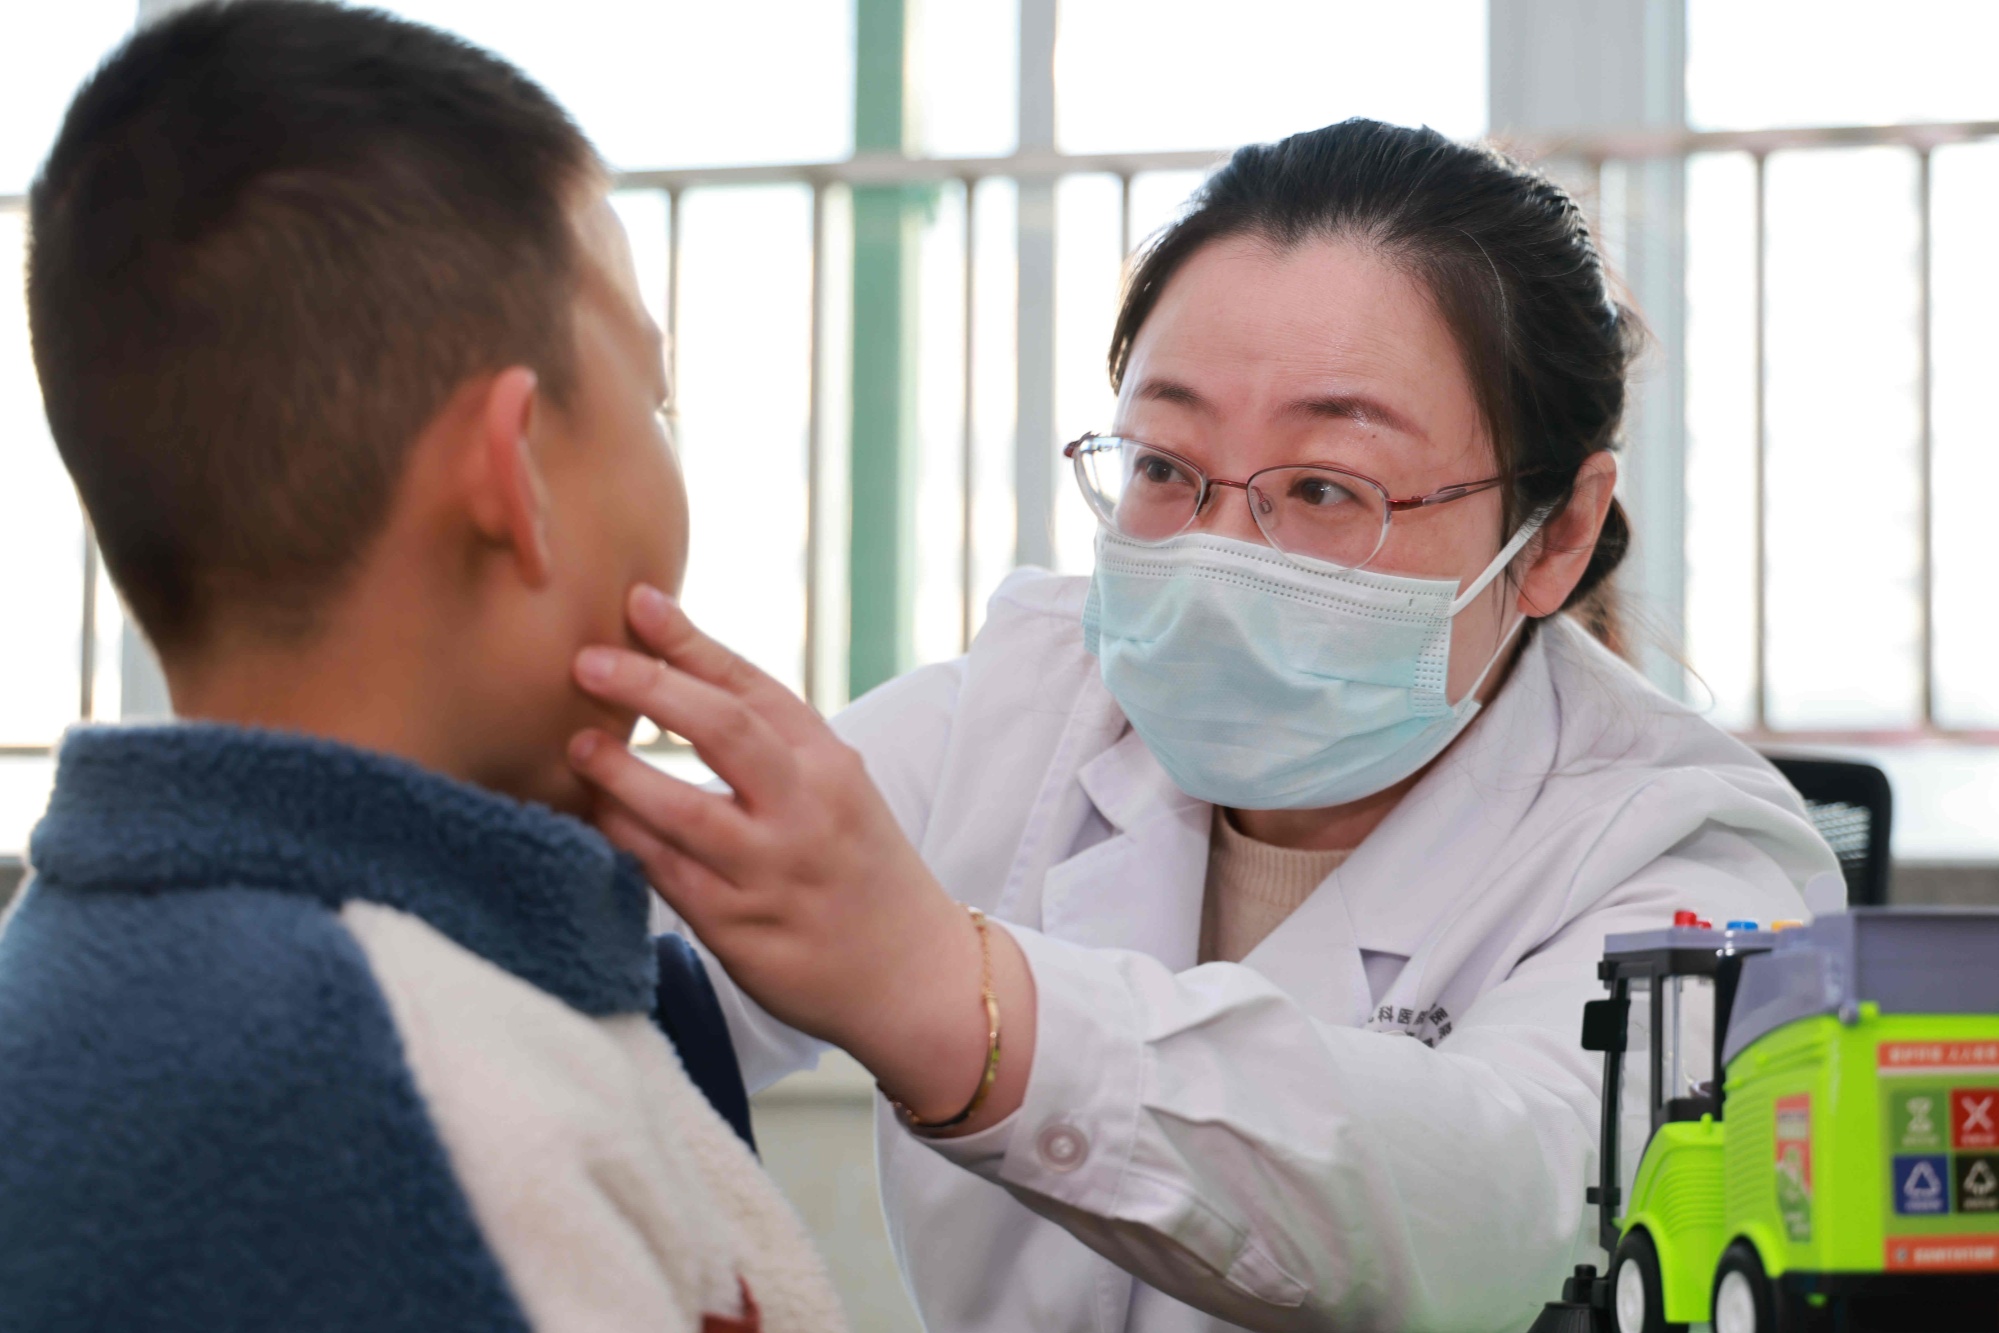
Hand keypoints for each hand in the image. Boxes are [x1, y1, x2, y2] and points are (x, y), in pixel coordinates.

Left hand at [567, 585, 1033, 1130]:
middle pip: (723, 731)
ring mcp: (774, 872)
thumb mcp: (836, 787)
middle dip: (651, 688)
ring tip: (577, 747)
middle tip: (586, 662)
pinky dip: (626, 842)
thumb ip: (768, 740)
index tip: (637, 603)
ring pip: (686, 812)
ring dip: (622, 774)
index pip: (754, 685)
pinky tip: (594, 817)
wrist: (913, 973)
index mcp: (829, 762)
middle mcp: (806, 810)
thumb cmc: (857, 866)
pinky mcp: (742, 931)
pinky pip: (668, 877)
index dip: (691, 642)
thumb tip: (671, 671)